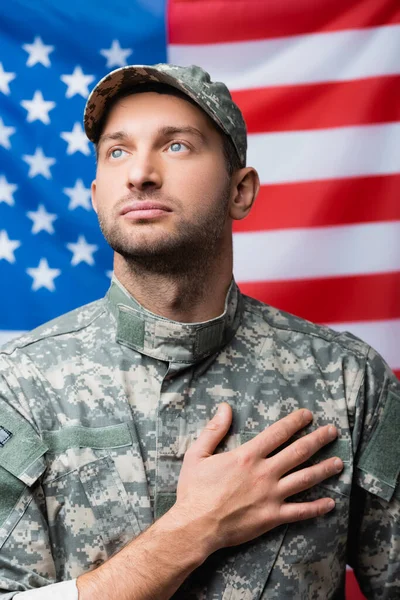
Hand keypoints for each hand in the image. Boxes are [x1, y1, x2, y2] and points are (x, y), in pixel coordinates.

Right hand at [174, 404, 342, 552]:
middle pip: (298, 452)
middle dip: (318, 439)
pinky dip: (317, 507)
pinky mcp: (273, 516)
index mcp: (247, 456)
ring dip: (324, 469)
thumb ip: (213, 430)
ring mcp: (271, 496)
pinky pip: (300, 511)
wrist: (195, 526)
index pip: (278, 433)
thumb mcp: (197, 454)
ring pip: (305, 479)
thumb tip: (225, 408)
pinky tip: (330, 503)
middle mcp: (264, 473)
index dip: (295, 422)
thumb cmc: (194, 490)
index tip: (308, 415)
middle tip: (332, 432)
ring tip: (339, 462)